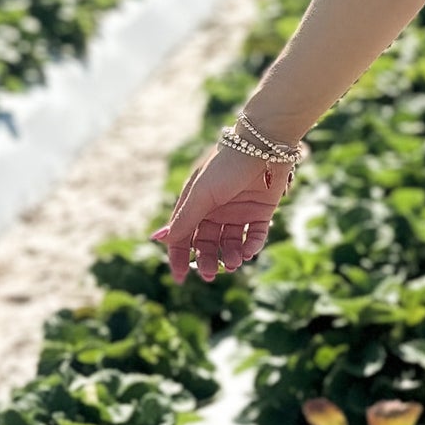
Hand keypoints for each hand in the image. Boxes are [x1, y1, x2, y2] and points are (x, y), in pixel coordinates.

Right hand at [153, 143, 291, 282]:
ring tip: (234, 263)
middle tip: (210, 274)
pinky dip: (252, 247)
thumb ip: (185, 219)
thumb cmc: (226, 166)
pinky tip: (249, 253)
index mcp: (196, 203)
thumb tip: (160, 240)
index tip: (180, 278)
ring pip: (231, 243)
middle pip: (207, 243)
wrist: (264, 146)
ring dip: (231, 256)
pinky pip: (255, 236)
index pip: (183, 235)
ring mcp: (239, 212)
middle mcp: (216, 210)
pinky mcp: (261, 212)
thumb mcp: (202, 194)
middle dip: (206, 260)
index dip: (179, 257)